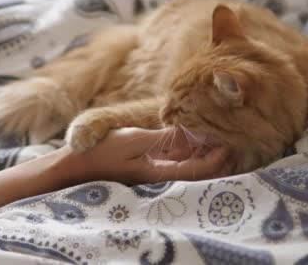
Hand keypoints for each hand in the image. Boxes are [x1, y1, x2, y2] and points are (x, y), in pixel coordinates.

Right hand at [59, 127, 234, 184]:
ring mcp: (150, 170)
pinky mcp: (143, 165)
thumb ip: (161, 139)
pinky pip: (170, 159)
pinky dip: (184, 150)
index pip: (196, 170)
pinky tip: (188, 138)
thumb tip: (187, 132)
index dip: (215, 159)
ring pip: (183, 163)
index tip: (229, 144)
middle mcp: (157, 175)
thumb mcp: (133, 141)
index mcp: (157, 172)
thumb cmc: (102, 153)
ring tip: (216, 137)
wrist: (75, 167)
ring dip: (200, 152)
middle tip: (231, 139)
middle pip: (193, 169)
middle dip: (213, 156)